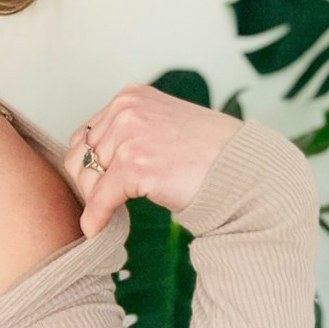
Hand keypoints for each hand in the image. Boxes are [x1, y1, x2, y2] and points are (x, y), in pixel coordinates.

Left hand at [64, 84, 243, 237]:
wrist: (247, 171)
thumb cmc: (212, 154)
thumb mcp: (162, 127)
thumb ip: (130, 134)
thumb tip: (93, 161)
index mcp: (130, 97)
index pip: (86, 135)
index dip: (89, 165)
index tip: (100, 185)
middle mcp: (126, 109)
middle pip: (81, 156)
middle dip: (90, 183)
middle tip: (106, 203)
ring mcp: (129, 135)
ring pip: (87, 178)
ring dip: (97, 200)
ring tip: (113, 212)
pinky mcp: (134, 164)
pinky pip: (100, 198)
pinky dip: (95, 217)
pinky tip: (96, 230)